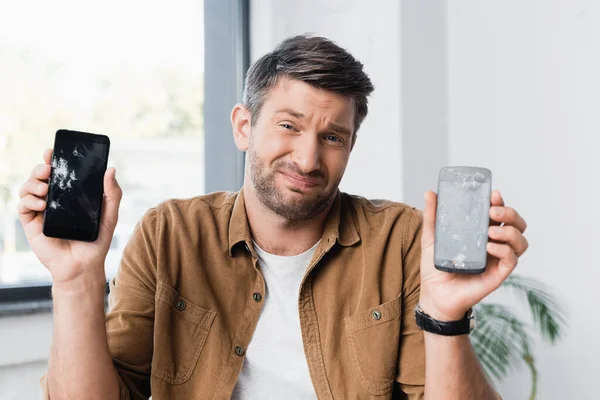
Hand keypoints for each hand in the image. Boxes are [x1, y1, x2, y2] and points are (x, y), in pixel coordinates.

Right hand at [17, 148, 122, 285]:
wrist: (84, 266)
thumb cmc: (96, 241)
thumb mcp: (109, 215)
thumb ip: (112, 193)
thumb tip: (111, 169)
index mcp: (70, 195)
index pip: (58, 173)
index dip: (52, 160)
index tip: (52, 151)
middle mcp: (53, 200)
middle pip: (39, 177)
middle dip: (40, 168)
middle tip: (48, 169)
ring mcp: (41, 212)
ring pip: (27, 188)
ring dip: (32, 183)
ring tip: (45, 187)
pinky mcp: (32, 224)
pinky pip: (22, 207)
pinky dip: (29, 201)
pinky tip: (42, 204)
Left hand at [418, 190, 528, 320]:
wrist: (434, 293)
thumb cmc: (436, 266)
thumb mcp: (432, 237)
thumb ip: (433, 216)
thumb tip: (430, 193)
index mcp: (482, 232)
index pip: (499, 213)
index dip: (501, 202)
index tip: (493, 194)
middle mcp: (495, 243)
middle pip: (517, 224)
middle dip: (510, 213)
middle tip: (492, 212)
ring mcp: (498, 259)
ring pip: (521, 241)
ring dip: (510, 231)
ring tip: (490, 231)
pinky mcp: (498, 274)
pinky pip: (512, 260)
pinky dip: (503, 250)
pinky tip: (489, 247)